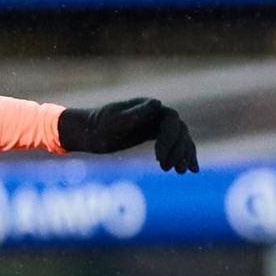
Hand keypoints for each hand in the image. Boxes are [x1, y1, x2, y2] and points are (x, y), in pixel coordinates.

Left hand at [58, 98, 197, 172]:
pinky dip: (181, 156)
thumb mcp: (113, 121)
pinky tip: (188, 170)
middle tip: (170, 170)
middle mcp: (155, 113)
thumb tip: (157, 103)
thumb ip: (134, 114)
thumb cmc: (97, 125)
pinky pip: (173, 145)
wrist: (87, 132)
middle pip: (179, 130)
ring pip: (179, 138)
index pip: (171, 120)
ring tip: (180, 172)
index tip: (160, 158)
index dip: (170, 138)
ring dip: (183, 155)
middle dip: (178, 150)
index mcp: (147, 106)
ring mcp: (155, 124)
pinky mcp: (153, 135)